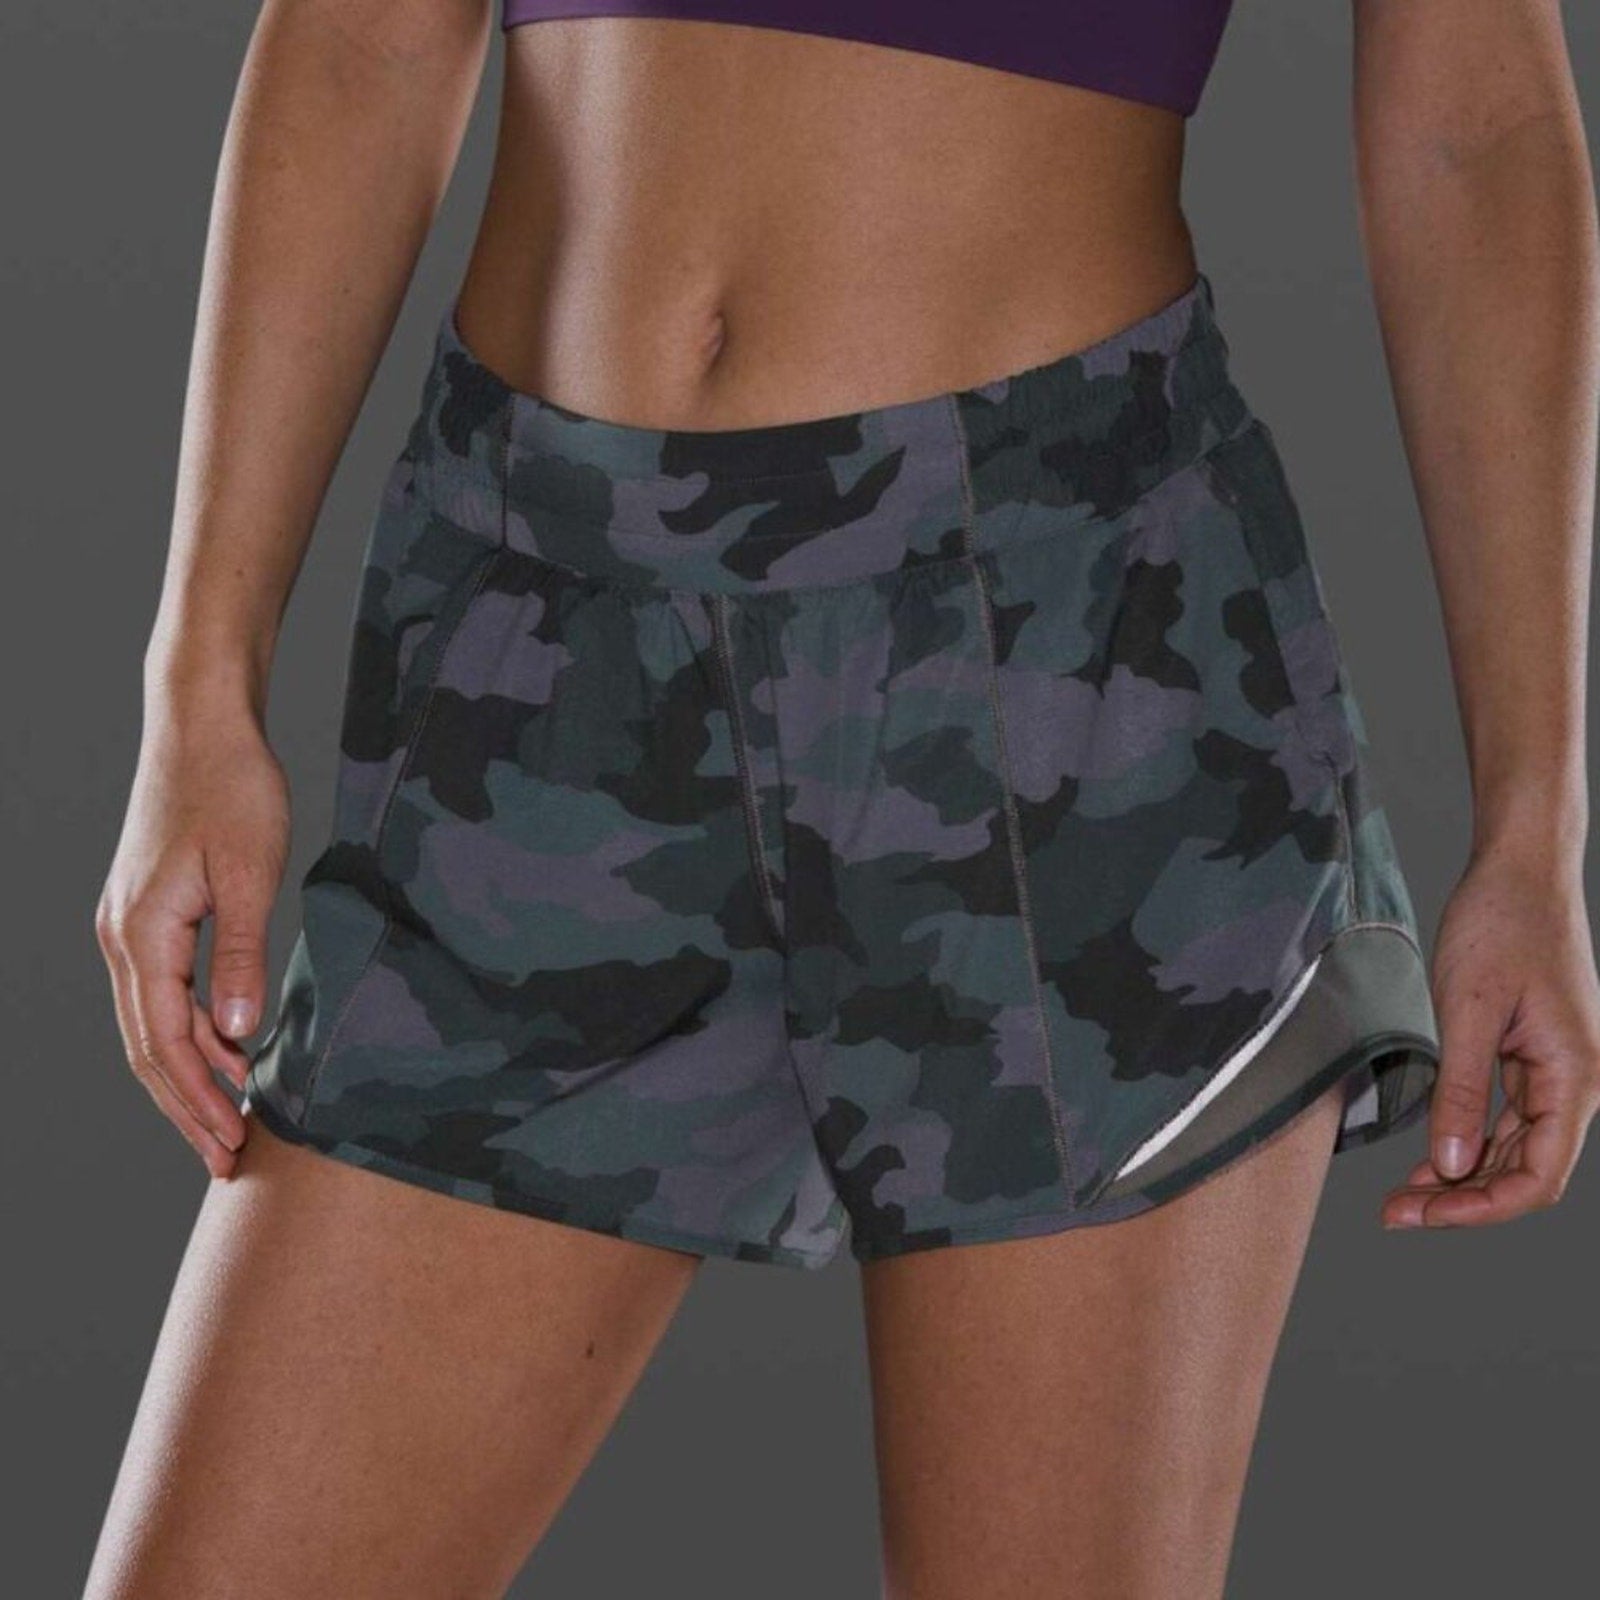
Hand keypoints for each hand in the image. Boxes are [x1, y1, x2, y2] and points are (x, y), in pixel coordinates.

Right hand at [95, 706, 289, 1178]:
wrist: (200, 723)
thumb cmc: (232, 786)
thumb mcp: (251, 872)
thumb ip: (241, 955)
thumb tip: (238, 1033)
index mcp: (142, 934)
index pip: (165, 1044)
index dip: (199, 1101)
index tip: (232, 1145)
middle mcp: (122, 937)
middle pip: (147, 1048)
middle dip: (187, 1106)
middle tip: (228, 1157)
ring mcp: (128, 924)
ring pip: (152, 1024)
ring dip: (190, 1073)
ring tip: (232, 1116)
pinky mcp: (147, 911)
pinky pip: (164, 991)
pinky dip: (194, 1029)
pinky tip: (231, 1048)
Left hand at [1382, 848, 1599, 1227]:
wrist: (1520, 868)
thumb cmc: (1499, 923)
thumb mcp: (1466, 1008)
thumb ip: (1462, 1091)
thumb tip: (1454, 1167)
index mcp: (1576, 1076)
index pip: (1538, 1176)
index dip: (1480, 1209)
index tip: (1421, 1218)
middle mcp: (1579, 1082)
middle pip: (1527, 1170)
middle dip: (1463, 1200)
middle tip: (1394, 1215)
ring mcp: (1559, 1069)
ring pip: (1515, 1148)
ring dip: (1463, 1177)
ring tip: (1402, 1197)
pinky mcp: (1536, 1055)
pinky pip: (1507, 1116)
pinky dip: (1469, 1140)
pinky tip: (1430, 1156)